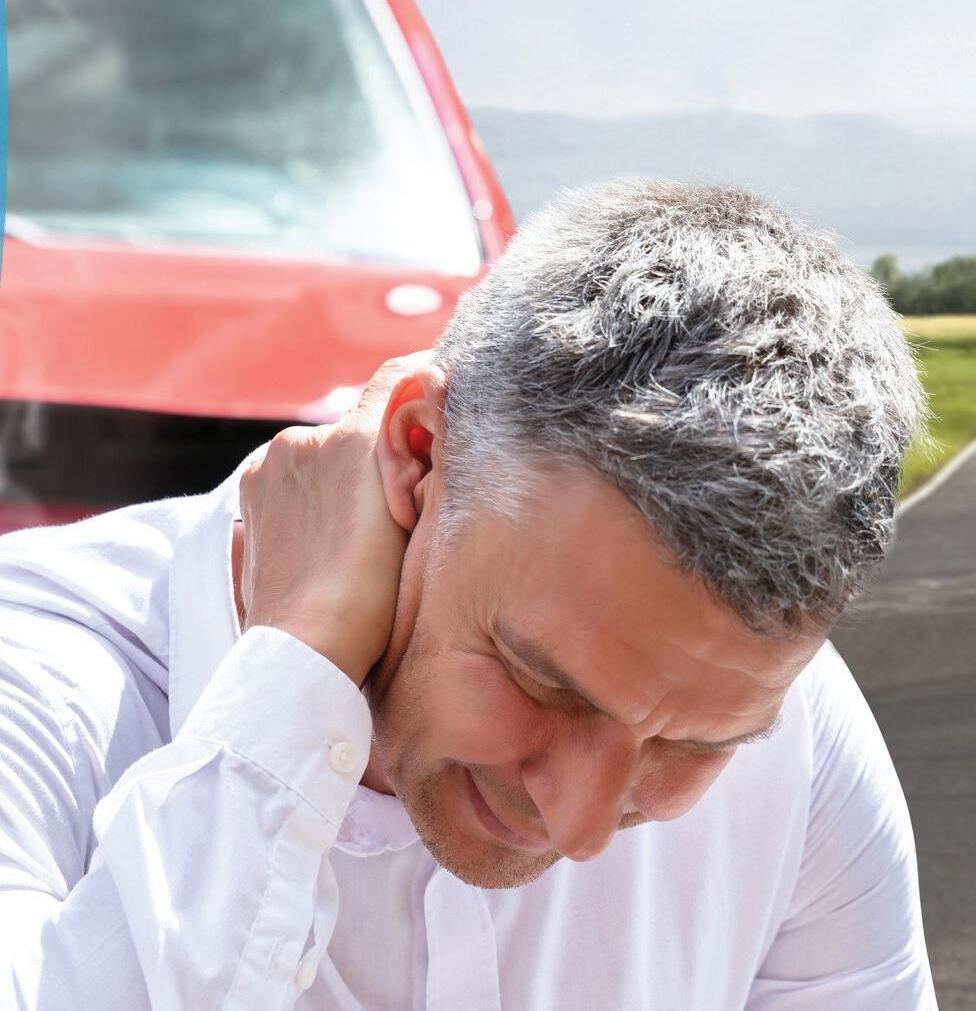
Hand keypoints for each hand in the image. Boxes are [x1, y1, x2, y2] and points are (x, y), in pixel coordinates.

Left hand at [238, 354, 429, 684]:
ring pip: (322, 452)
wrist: (307, 645)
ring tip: (353, 525)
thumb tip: (427, 426)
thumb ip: (423, 463)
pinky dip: (310, 491)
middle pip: (357, 425)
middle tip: (398, 493)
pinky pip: (291, 474)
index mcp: (351, 440)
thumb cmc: (376, 597)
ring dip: (341, 472)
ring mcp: (269, 466)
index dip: (423, 376)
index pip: (396, 377)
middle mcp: (304, 439)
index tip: (438, 386)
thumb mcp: (417, 521)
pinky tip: (321, 531)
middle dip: (380, 448)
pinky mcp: (250, 492)